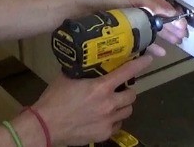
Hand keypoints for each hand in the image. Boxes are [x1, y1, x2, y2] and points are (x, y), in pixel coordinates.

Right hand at [33, 56, 152, 145]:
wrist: (44, 126)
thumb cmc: (54, 99)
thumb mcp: (68, 77)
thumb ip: (84, 70)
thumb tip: (90, 60)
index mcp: (101, 87)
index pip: (128, 72)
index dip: (141, 64)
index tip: (149, 59)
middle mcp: (109, 104)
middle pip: (132, 95)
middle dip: (128, 90)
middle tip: (120, 89)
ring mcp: (108, 121)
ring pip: (127, 111)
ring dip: (123, 105)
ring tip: (113, 104)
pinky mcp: (104, 134)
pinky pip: (117, 125)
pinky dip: (114, 120)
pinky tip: (105, 118)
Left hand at [77, 0, 188, 52]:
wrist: (73, 10)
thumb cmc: (101, 0)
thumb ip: (149, 2)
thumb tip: (171, 12)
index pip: (162, 8)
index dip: (174, 17)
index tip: (184, 28)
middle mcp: (134, 9)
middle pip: (157, 19)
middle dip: (171, 28)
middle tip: (182, 39)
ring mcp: (126, 22)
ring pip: (150, 30)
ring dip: (163, 37)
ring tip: (174, 45)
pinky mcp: (118, 33)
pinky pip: (137, 40)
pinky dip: (149, 45)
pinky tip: (157, 53)